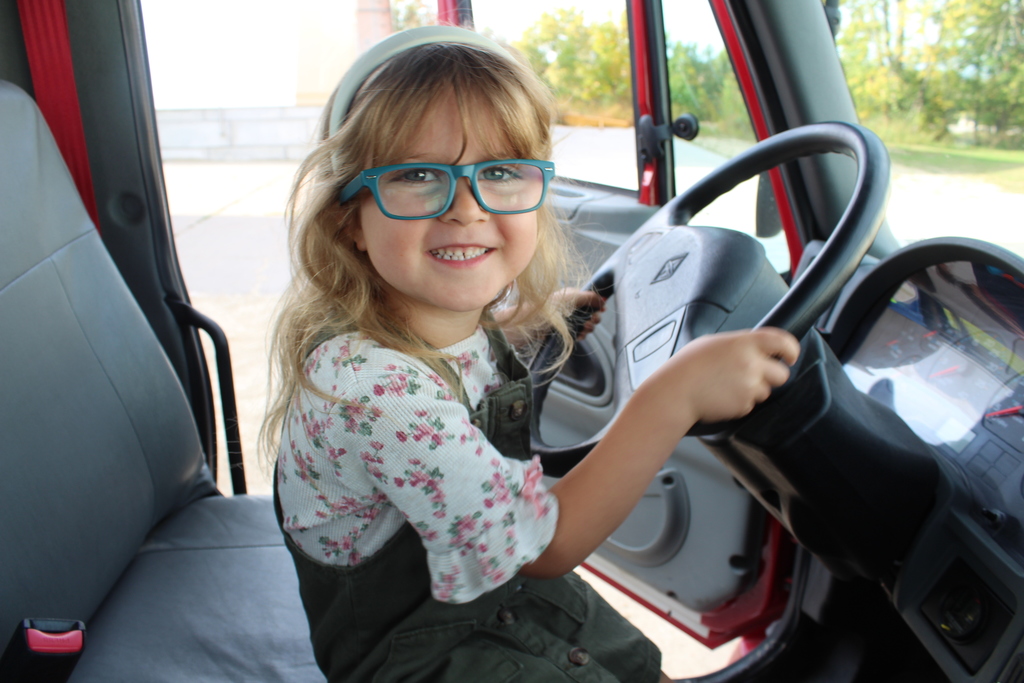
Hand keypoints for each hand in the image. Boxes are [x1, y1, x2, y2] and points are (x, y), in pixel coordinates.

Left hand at [553, 288, 605, 340]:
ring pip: (587, 325)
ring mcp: (570, 321)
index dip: (598, 305)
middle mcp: (572, 308)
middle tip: (592, 320)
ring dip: (589, 327)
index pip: (591, 300)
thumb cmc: (552, 306)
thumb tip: (603, 299)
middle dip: (595, 318)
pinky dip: (582, 335)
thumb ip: (590, 297)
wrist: (535, 322)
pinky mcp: (566, 332)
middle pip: (592, 314)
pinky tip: (580, 335)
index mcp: (574, 297)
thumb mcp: (573, 296)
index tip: (602, 309)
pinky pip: (580, 334)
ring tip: (585, 328)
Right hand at [641, 327, 800, 426]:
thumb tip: (752, 348)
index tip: (790, 355)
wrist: (675, 392)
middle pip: (781, 373)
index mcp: (743, 343)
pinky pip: (750, 405)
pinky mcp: (743, 405)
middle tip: (753, 375)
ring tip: (728, 386)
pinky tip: (722, 396)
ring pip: (765, 391)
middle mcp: (750, 364)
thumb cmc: (686, 367)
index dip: (791, 349)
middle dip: (771, 376)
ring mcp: (748, 386)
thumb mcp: (712, 343)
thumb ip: (738, 345)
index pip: (782, 341)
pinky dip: (740, 403)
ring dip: (753, 390)